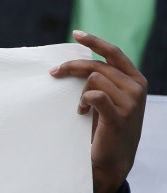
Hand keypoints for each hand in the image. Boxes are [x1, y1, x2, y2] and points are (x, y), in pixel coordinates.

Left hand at [50, 30, 146, 192]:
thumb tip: (78, 64)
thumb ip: (103, 81)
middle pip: (97, 66)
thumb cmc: (106, 127)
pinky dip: (83, 102)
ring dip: (80, 93)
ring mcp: (131, 102)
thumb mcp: (109, 99)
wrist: (113, 158)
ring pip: (93, 80)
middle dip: (72, 67)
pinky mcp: (119, 116)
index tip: (76, 34)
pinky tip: (82, 113)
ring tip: (81, 108)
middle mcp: (137, 87)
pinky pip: (94, 96)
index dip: (95, 42)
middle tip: (54, 73)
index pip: (114, 53)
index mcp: (136, 79)